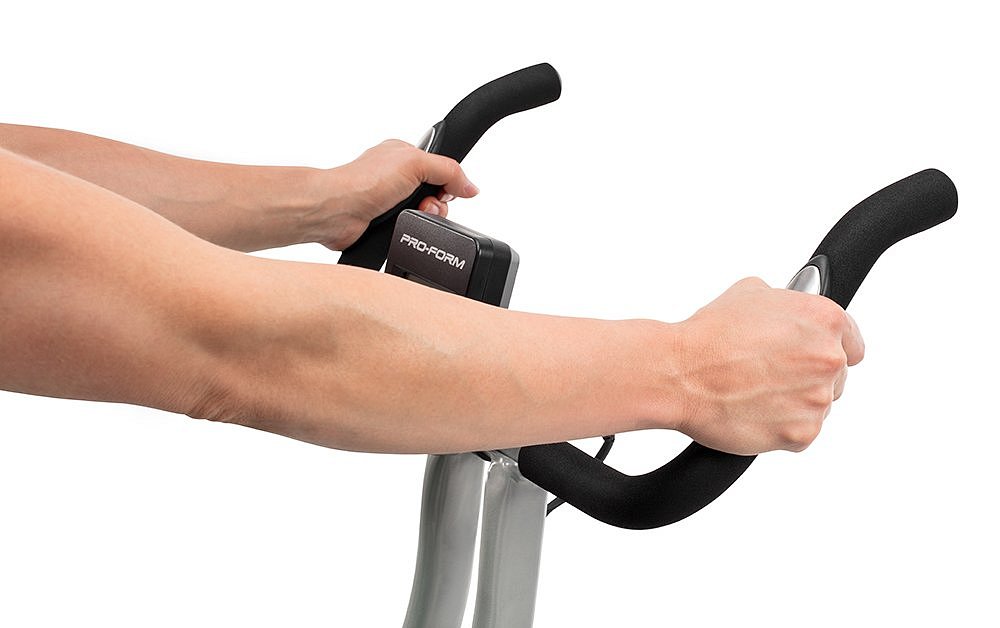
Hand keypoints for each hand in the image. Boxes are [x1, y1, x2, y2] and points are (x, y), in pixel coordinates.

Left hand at [314, 139, 478, 250]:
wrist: (336, 211)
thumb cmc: (363, 181)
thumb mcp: (416, 163)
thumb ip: (449, 170)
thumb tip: (470, 186)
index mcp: (403, 155)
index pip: (441, 168)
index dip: (447, 181)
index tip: (444, 189)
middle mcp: (396, 177)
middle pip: (436, 194)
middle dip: (437, 203)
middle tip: (425, 203)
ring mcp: (390, 201)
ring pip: (424, 215)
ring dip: (423, 218)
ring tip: (410, 214)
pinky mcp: (384, 222)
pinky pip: (410, 229)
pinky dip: (410, 230)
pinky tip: (399, 225)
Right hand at [670, 277, 864, 454]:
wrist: (679, 373)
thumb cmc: (707, 336)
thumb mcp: (750, 293)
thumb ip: (785, 304)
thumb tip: (788, 313)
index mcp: (824, 320)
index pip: (852, 343)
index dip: (829, 348)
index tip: (813, 357)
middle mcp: (828, 358)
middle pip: (835, 377)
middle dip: (806, 377)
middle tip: (770, 375)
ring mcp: (818, 399)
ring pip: (817, 406)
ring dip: (793, 403)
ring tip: (755, 393)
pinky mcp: (802, 433)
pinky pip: (800, 433)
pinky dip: (779, 428)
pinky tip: (753, 411)